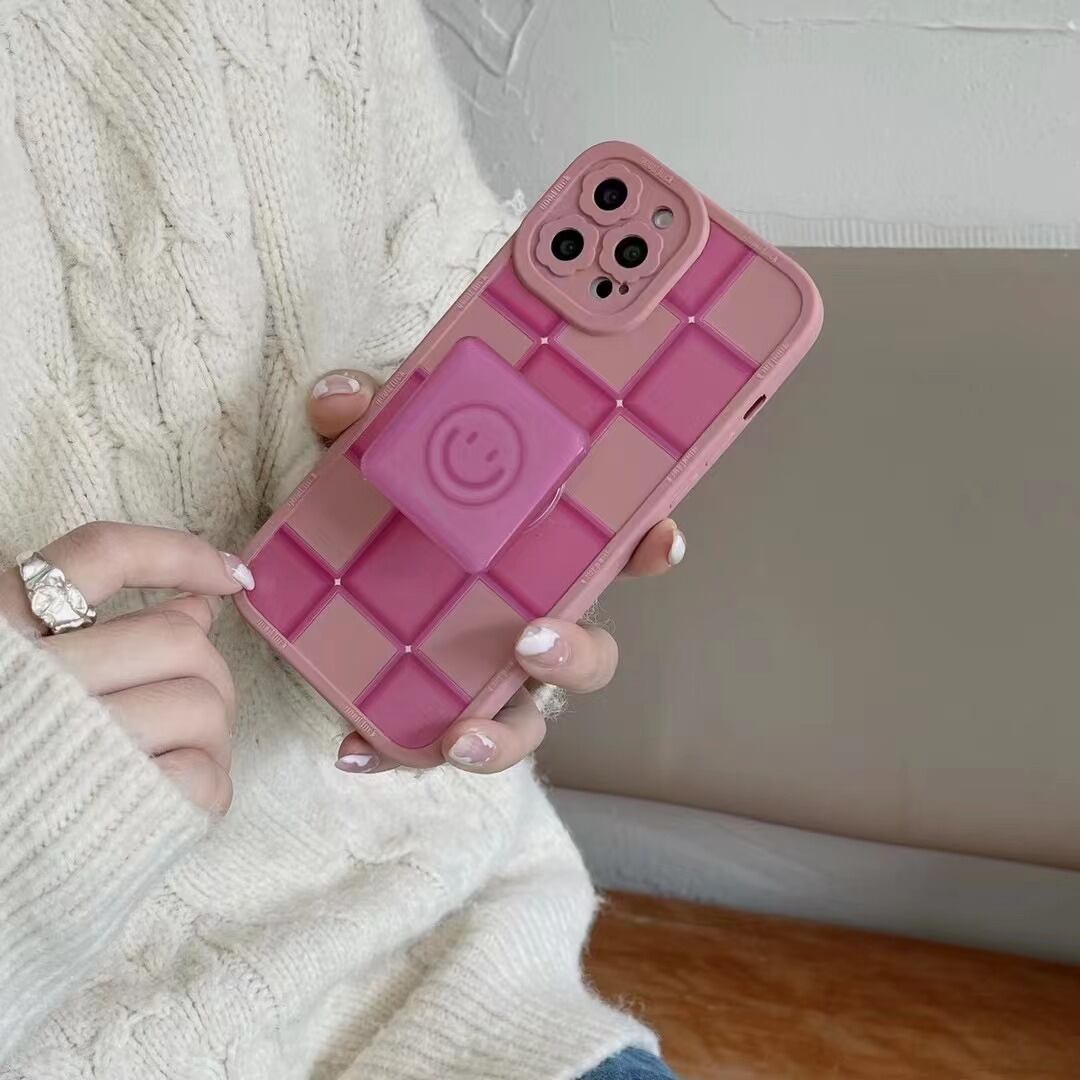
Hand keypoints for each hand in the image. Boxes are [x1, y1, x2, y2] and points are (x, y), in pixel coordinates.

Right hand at [0, 524, 253, 813]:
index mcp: (3, 633)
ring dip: (210, 732)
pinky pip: (203, 774)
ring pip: (203, 705)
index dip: (179, 554)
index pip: (102, 553)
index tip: (230, 576)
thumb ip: (97, 635)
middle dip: (207, 669)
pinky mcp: (117, 810)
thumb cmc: (10, 762)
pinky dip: (205, 784)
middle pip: (178, 639)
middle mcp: (40, 679)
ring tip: (175, 754)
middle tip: (194, 698)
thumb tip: (198, 604)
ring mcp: (80, 745)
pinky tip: (173, 794)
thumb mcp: (26, 680)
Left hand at [308, 370, 686, 774]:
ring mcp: (487, 674)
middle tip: (533, 641)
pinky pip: (427, 743)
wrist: (332, 562)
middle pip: (589, 654)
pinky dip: (396, 752)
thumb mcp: (378, 456)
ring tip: (460, 737)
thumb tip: (341, 399)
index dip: (652, 549)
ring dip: (502, 737)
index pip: (617, 552)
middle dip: (576, 655)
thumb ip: (364, 423)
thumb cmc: (391, 506)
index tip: (662, 539)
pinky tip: (355, 748)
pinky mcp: (432, 707)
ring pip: (524, 720)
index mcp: (540, 558)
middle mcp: (531, 620)